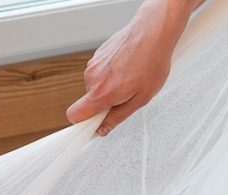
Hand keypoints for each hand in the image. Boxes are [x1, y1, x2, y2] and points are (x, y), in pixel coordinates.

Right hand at [67, 0, 195, 135]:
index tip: (93, 125)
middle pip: (88, 101)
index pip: (74, 115)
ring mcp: (93, 65)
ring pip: (95, 86)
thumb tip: (103, 129)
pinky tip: (127, 65)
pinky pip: (99, 72)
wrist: (153, 32)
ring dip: (108, 86)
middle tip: (126, 95)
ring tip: (130, 77)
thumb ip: (118, 116)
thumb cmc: (152, 63)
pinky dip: (110, 73)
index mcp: (101, 93)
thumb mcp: (141, 98)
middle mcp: (92, 79)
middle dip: (103, 102)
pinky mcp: (97, 54)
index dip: (81, 123)